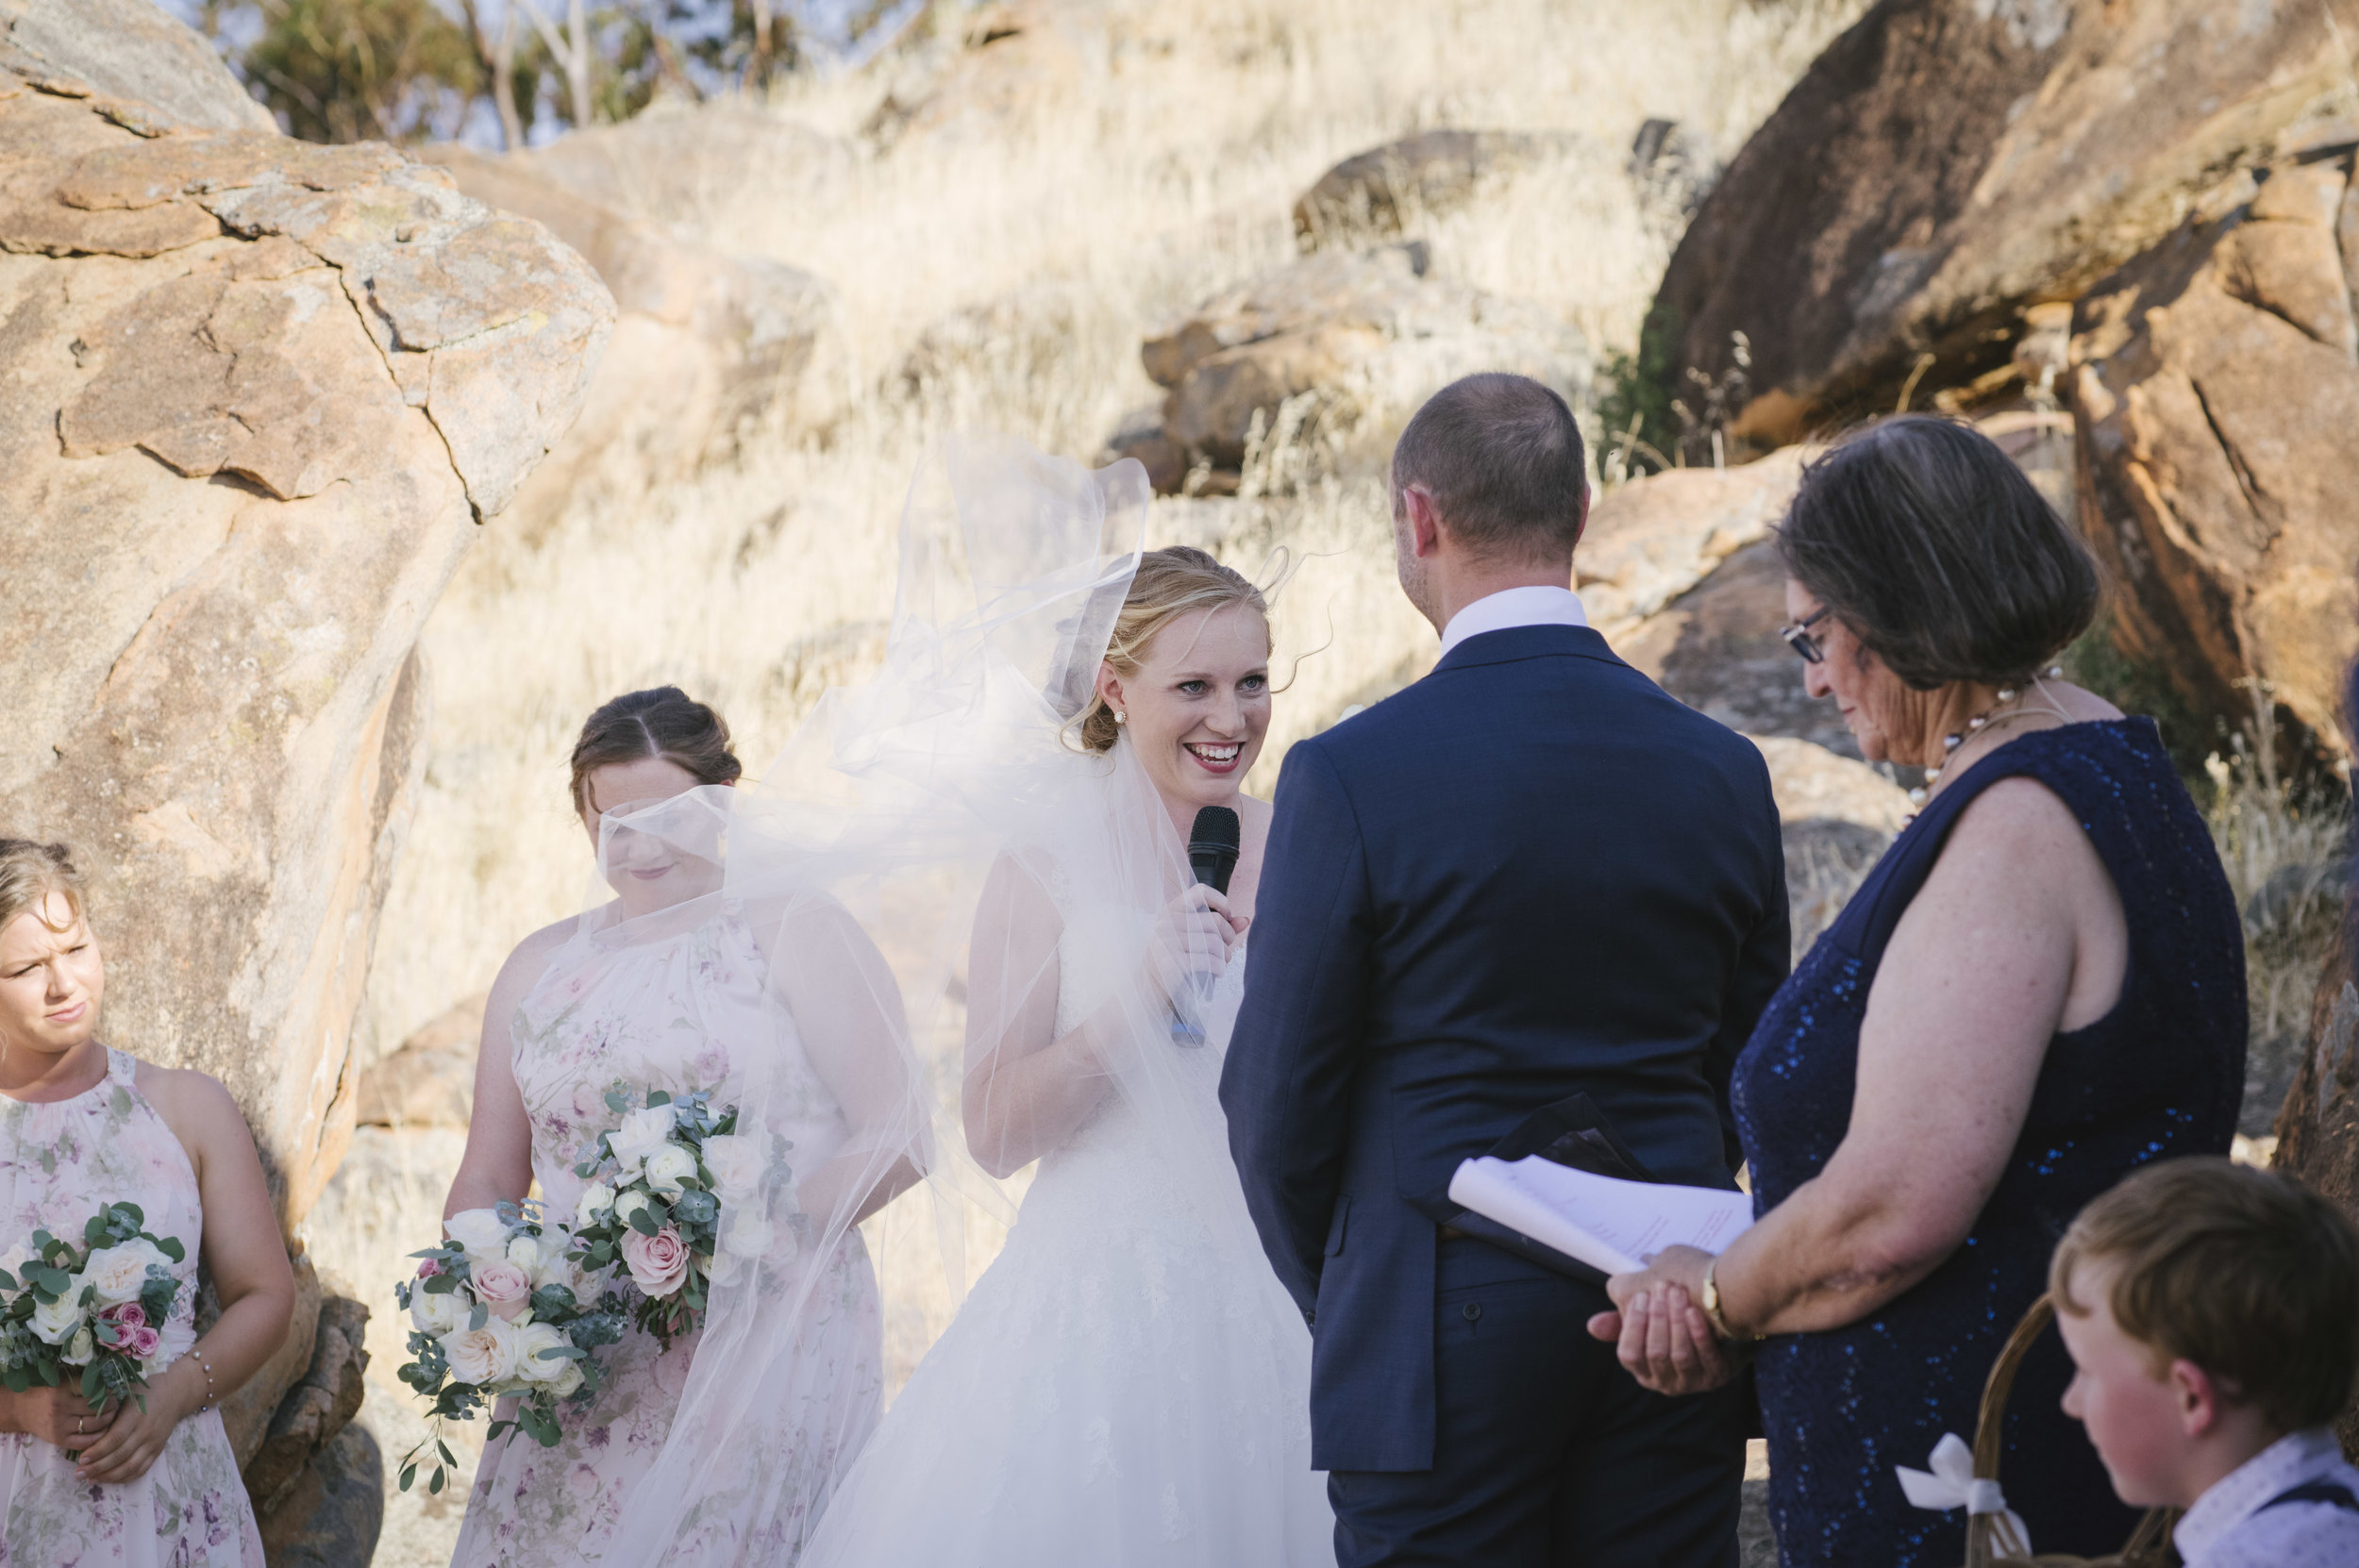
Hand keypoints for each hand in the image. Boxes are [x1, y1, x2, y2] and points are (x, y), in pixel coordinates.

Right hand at [0, 1382, 116, 1449]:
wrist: (21, 1409)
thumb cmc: (47, 1391)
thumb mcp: (63, 1379)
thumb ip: (84, 1380)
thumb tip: (114, 1378)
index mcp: (62, 1388)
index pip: (94, 1389)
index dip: (109, 1390)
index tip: (116, 1389)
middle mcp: (60, 1408)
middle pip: (96, 1408)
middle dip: (112, 1405)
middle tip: (118, 1403)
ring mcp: (59, 1426)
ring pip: (94, 1425)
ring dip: (108, 1420)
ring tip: (113, 1414)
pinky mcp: (58, 1440)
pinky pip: (85, 1441)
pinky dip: (98, 1437)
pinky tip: (104, 1430)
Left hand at [70, 1362, 195, 1484]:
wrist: (175, 1393)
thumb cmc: (144, 1391)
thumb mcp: (126, 1393)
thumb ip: (107, 1409)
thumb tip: (83, 1426)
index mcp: (136, 1416)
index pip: (115, 1439)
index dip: (97, 1451)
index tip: (81, 1459)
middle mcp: (146, 1431)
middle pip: (120, 1456)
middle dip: (97, 1467)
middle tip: (78, 1473)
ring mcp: (153, 1442)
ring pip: (130, 1467)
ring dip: (109, 1476)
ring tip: (90, 1479)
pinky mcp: (158, 1450)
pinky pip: (141, 1469)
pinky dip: (124, 1478)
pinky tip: (108, 1479)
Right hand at [1148, 884, 1247, 1007]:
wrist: (1148, 988)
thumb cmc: (1173, 959)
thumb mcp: (1190, 938)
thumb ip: (1217, 927)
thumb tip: (1246, 920)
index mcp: (1169, 911)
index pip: (1200, 892)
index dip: (1221, 901)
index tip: (1227, 917)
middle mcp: (1165, 923)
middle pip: (1213, 921)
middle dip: (1228, 936)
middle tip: (1227, 949)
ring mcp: (1167, 943)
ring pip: (1214, 943)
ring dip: (1225, 955)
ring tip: (1222, 962)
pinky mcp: (1172, 963)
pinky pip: (1209, 961)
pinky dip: (1219, 967)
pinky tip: (1217, 972)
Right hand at [1585, 1245, 1738, 1396]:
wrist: (1723, 1330)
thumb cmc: (1677, 1326)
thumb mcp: (1648, 1325)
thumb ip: (1623, 1323)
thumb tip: (1593, 1325)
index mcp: (1643, 1371)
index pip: (1629, 1354)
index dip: (1633, 1325)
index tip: (1640, 1295)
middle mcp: (1665, 1383)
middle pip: (1656, 1353)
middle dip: (1657, 1317)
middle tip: (1661, 1286)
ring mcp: (1692, 1383)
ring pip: (1680, 1355)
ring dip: (1677, 1321)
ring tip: (1678, 1291)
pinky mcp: (1717, 1377)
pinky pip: (1707, 1357)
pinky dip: (1699, 1333)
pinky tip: (1694, 1311)